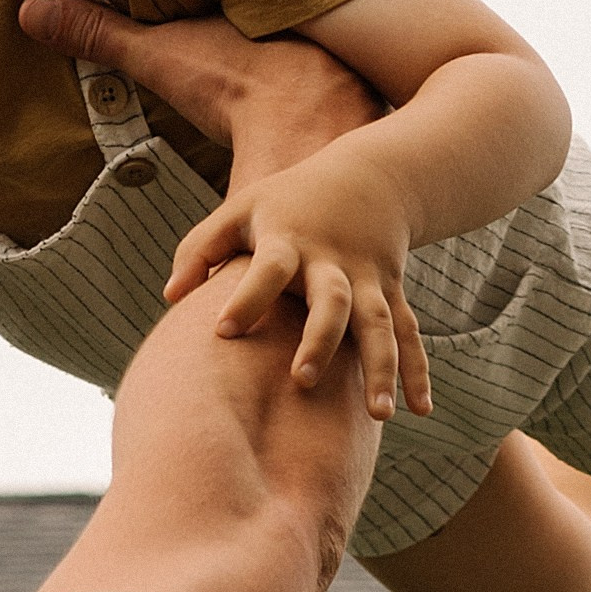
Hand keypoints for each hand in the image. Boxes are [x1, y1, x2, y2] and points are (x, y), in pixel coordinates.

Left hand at [168, 140, 432, 413]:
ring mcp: (368, 280)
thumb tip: (170, 297)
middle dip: (320, 340)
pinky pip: (408, 335)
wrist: (369, 176)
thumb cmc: (288, 202)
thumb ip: (201, 248)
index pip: (268, 270)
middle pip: (332, 302)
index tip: (223, 331)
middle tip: (303, 379)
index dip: (247, 297)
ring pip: (379, 325)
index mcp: (290, 241)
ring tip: (379, 415)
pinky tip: (420, 411)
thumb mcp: (241, 210)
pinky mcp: (393, 293)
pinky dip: (417, 372)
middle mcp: (333, 264)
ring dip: (382, 368)